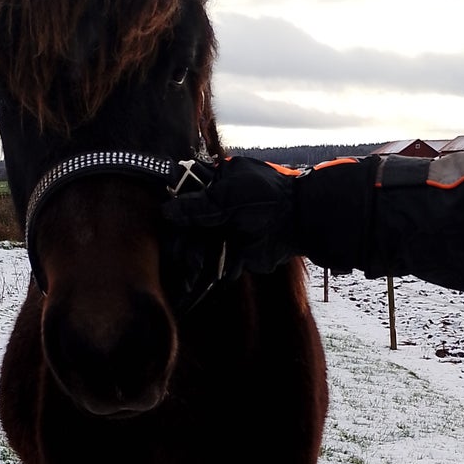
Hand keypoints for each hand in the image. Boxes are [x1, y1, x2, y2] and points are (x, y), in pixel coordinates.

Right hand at [163, 157, 300, 278]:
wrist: (298, 221)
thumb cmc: (266, 197)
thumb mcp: (229, 196)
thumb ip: (198, 206)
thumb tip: (166, 212)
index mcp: (214, 185)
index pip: (183, 197)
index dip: (173, 211)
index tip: (164, 225)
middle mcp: (216, 209)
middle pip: (186, 227)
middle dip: (181, 243)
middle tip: (177, 255)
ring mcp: (224, 231)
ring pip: (197, 247)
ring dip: (193, 259)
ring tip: (193, 271)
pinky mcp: (233, 252)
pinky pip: (215, 263)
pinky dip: (211, 270)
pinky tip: (202, 278)